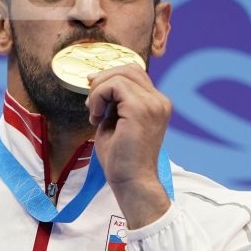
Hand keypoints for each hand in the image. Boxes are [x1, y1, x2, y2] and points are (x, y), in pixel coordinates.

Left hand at [86, 62, 171, 227]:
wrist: (131, 182)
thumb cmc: (121, 160)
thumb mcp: (116, 123)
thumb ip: (114, 103)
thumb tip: (98, 82)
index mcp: (157, 104)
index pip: (135, 74)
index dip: (110, 78)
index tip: (93, 96)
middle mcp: (159, 101)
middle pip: (129, 68)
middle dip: (103, 81)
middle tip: (90, 105)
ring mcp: (153, 104)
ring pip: (120, 74)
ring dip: (99, 91)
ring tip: (94, 114)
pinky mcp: (140, 109)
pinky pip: (114, 86)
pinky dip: (98, 97)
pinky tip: (96, 117)